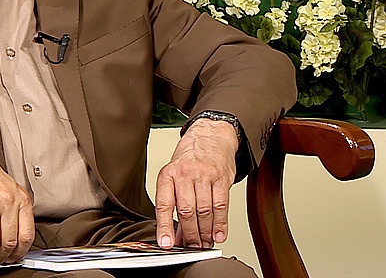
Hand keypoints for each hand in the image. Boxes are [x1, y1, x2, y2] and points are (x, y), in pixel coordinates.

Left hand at [155, 118, 238, 248]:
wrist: (210, 136)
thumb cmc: (189, 159)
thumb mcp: (175, 176)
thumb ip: (174, 204)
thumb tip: (175, 235)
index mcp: (168, 175)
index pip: (164, 204)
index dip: (164, 226)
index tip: (166, 243)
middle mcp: (184, 174)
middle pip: (187, 211)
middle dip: (190, 235)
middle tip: (192, 248)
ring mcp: (204, 175)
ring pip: (204, 211)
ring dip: (205, 232)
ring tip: (205, 244)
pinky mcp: (221, 178)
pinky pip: (221, 205)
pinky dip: (220, 224)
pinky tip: (218, 234)